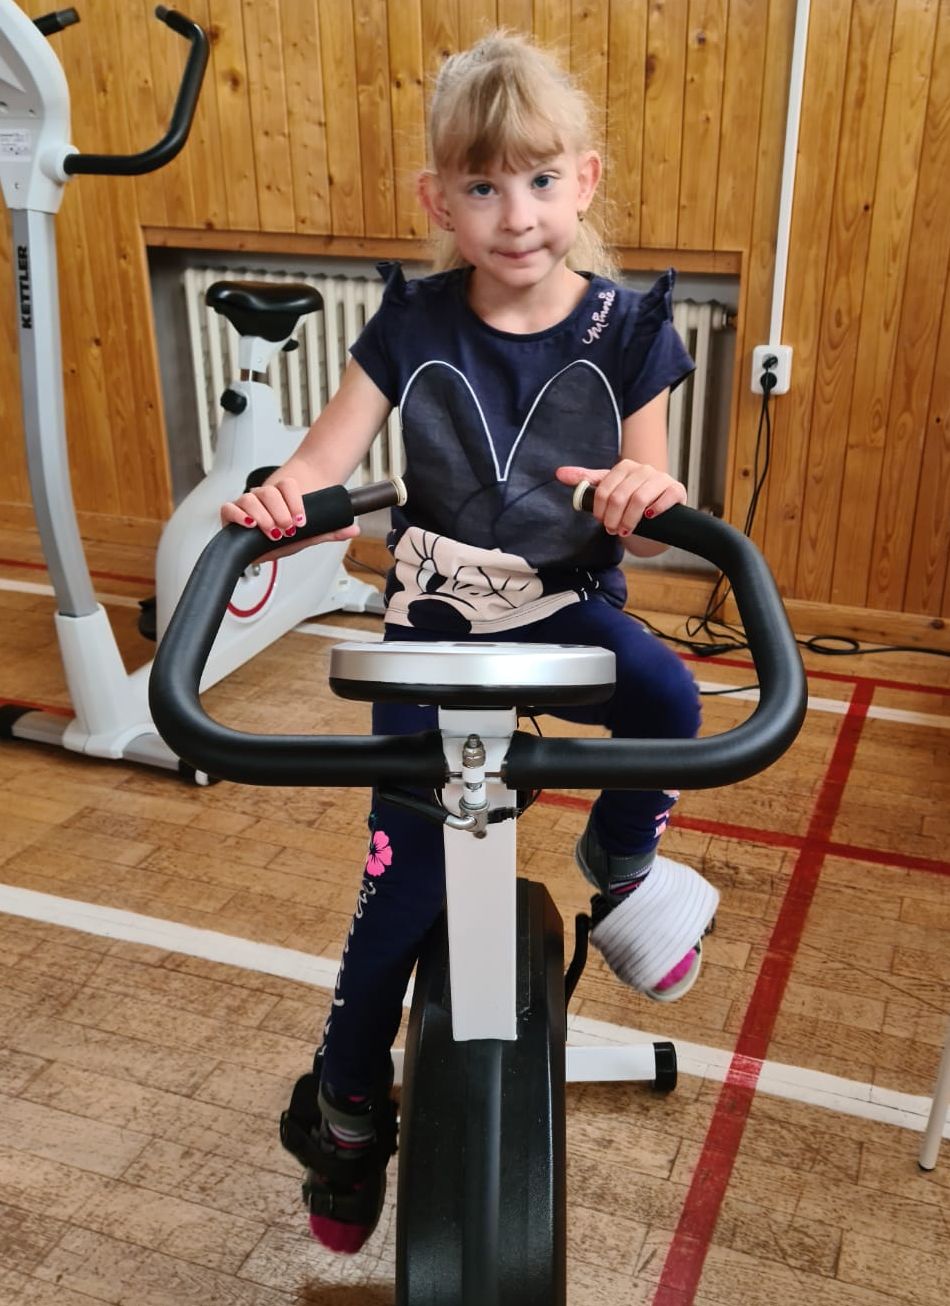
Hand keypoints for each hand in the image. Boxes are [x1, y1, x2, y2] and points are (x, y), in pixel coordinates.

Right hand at [220, 476, 359, 554]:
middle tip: (288, 528)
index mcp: (282, 496)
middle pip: (269, 492)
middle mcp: (264, 498)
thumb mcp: (309, 532)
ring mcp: (247, 505)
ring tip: (272, 530)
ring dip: (263, 515)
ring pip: (250, 498)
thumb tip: (353, 529)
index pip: (288, 485)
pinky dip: (238, 515)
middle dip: (280, 512)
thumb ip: (329, 530)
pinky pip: (228, 509)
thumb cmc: (288, 531)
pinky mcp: (232, 516)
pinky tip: (250, 524)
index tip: (301, 520)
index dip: (295, 501)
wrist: (270, 537)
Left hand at [556, 461, 685, 535]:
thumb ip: (584, 481)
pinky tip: (650, 518)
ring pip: (640, 498)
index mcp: (624, 467)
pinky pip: (666, 497)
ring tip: (626, 530)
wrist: (655, 515)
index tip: (601, 521)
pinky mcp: (676, 490)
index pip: (604, 489)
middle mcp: (643, 469)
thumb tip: (558, 473)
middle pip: (620, 496)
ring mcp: (661, 479)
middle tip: (612, 530)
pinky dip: (656, 509)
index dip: (600, 509)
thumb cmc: (629, 502)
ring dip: (630, 519)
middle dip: (613, 518)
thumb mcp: (607, 490)